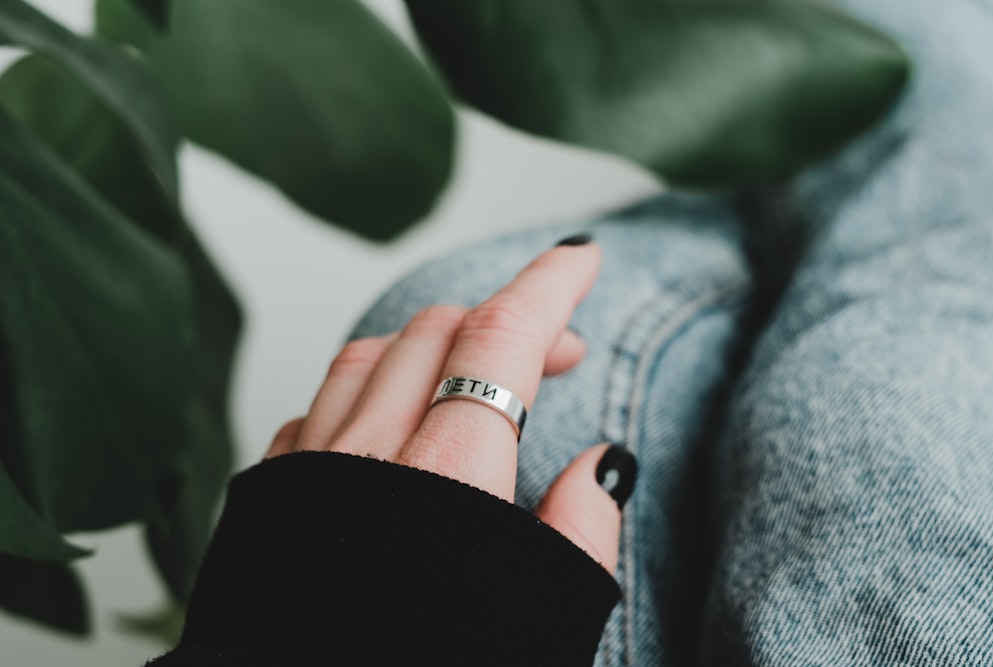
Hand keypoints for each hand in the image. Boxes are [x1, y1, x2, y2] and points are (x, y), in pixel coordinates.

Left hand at [265, 234, 634, 572]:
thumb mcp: (542, 615)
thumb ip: (580, 529)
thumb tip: (602, 463)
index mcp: (448, 476)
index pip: (504, 338)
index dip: (550, 284)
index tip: (579, 257)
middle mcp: (368, 454)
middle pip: (439, 331)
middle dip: (507, 320)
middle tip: (557, 351)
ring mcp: (308, 469)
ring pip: (371, 356)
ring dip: (433, 346)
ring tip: (474, 374)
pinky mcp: (268, 494)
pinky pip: (320, 408)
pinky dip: (366, 393)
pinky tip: (389, 422)